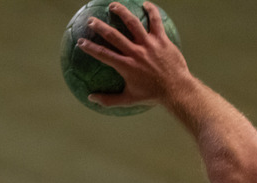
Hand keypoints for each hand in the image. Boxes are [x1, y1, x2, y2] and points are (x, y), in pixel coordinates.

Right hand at [76, 1, 191, 109]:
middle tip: (91, 21)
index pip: (103, 54)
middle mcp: (136, 53)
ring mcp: (149, 44)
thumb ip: (109, 100)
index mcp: (126, 66)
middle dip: (100, 26)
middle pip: (114, 35)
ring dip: (121, 12)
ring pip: (133, 23)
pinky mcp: (162, 40)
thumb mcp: (128, 100)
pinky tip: (145, 4)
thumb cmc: (152, 95)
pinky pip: (156, 21)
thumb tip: (91, 98)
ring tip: (113, 6)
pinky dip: (151, 11)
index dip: (90, 47)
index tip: (80, 41)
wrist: (176, 89)